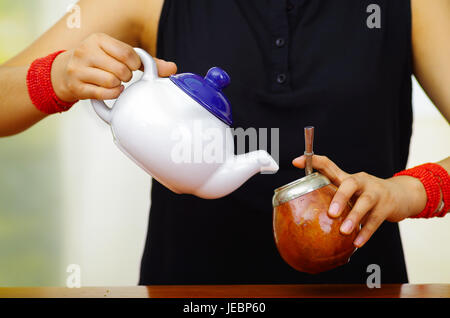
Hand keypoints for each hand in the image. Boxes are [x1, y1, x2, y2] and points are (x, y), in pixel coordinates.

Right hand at [51, 33, 176, 101]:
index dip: (135, 64)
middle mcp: (86, 51)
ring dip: (119, 86)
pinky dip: (112, 95)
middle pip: (122, 70)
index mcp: (98, 39)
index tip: (132, 67)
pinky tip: (112, 91)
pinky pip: (103, 94)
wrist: (65, 72)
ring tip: (115, 82)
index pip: (128, 53)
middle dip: (127, 77)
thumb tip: (172, 69)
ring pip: (112, 82)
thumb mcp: (117, 54)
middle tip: (123, 76)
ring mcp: (79, 69)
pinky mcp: (77, 86)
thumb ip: (146, 61)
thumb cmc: (98, 62)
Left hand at [292, 155, 426, 246]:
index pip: (329, 165)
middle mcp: (361, 181)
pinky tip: (357, 243)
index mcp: (347, 177)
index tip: (298, 161)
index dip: (314, 161)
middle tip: (331, 213)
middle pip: (350, 183)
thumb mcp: (350, 191)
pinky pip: (376, 220)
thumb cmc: (367, 194)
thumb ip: (332, 196)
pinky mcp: (387, 207)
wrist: (400, 195)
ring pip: (365, 203)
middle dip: (340, 197)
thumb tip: (306, 210)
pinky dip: (366, 232)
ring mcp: (375, 193)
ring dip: (354, 217)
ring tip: (344, 231)